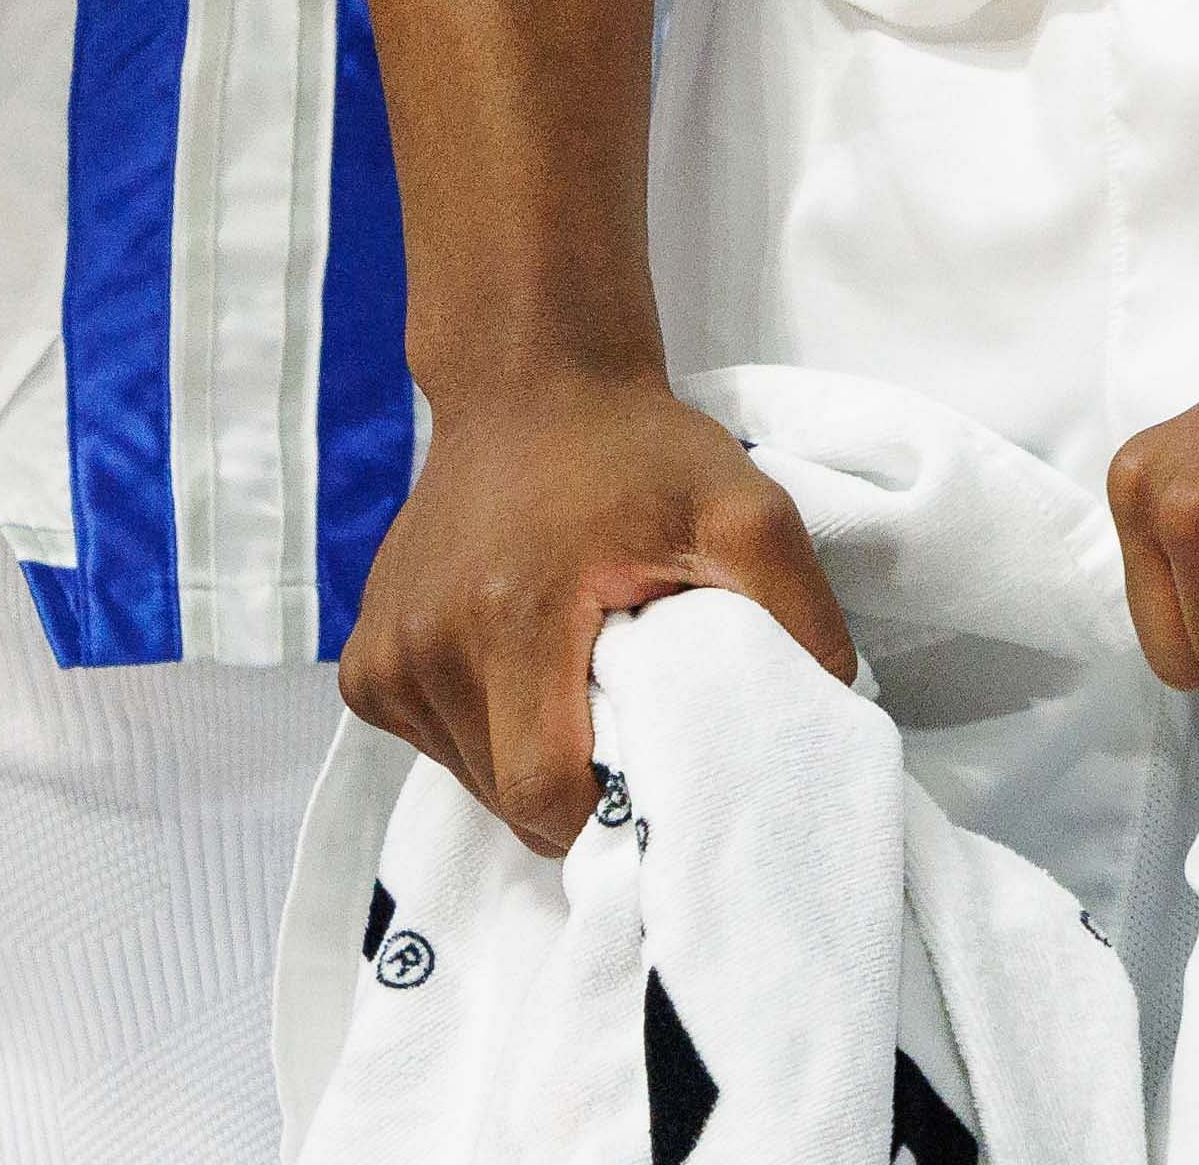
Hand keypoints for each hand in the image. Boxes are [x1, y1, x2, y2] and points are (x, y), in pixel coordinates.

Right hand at [343, 367, 850, 848]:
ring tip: (580, 691)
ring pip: (472, 781)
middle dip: (579, 795)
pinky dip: (486, 737)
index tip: (659, 780)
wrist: (531, 384)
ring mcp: (384, 657)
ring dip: (531, 764)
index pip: (545, 794)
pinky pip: (436, 745)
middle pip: (508, 800)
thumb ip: (797, 615)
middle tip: (633, 735)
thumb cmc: (638, 452)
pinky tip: (523, 674)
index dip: (610, 814)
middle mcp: (426, 645)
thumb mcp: (746, 512)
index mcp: (509, 616)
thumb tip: (833, 715)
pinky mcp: (365, 663)